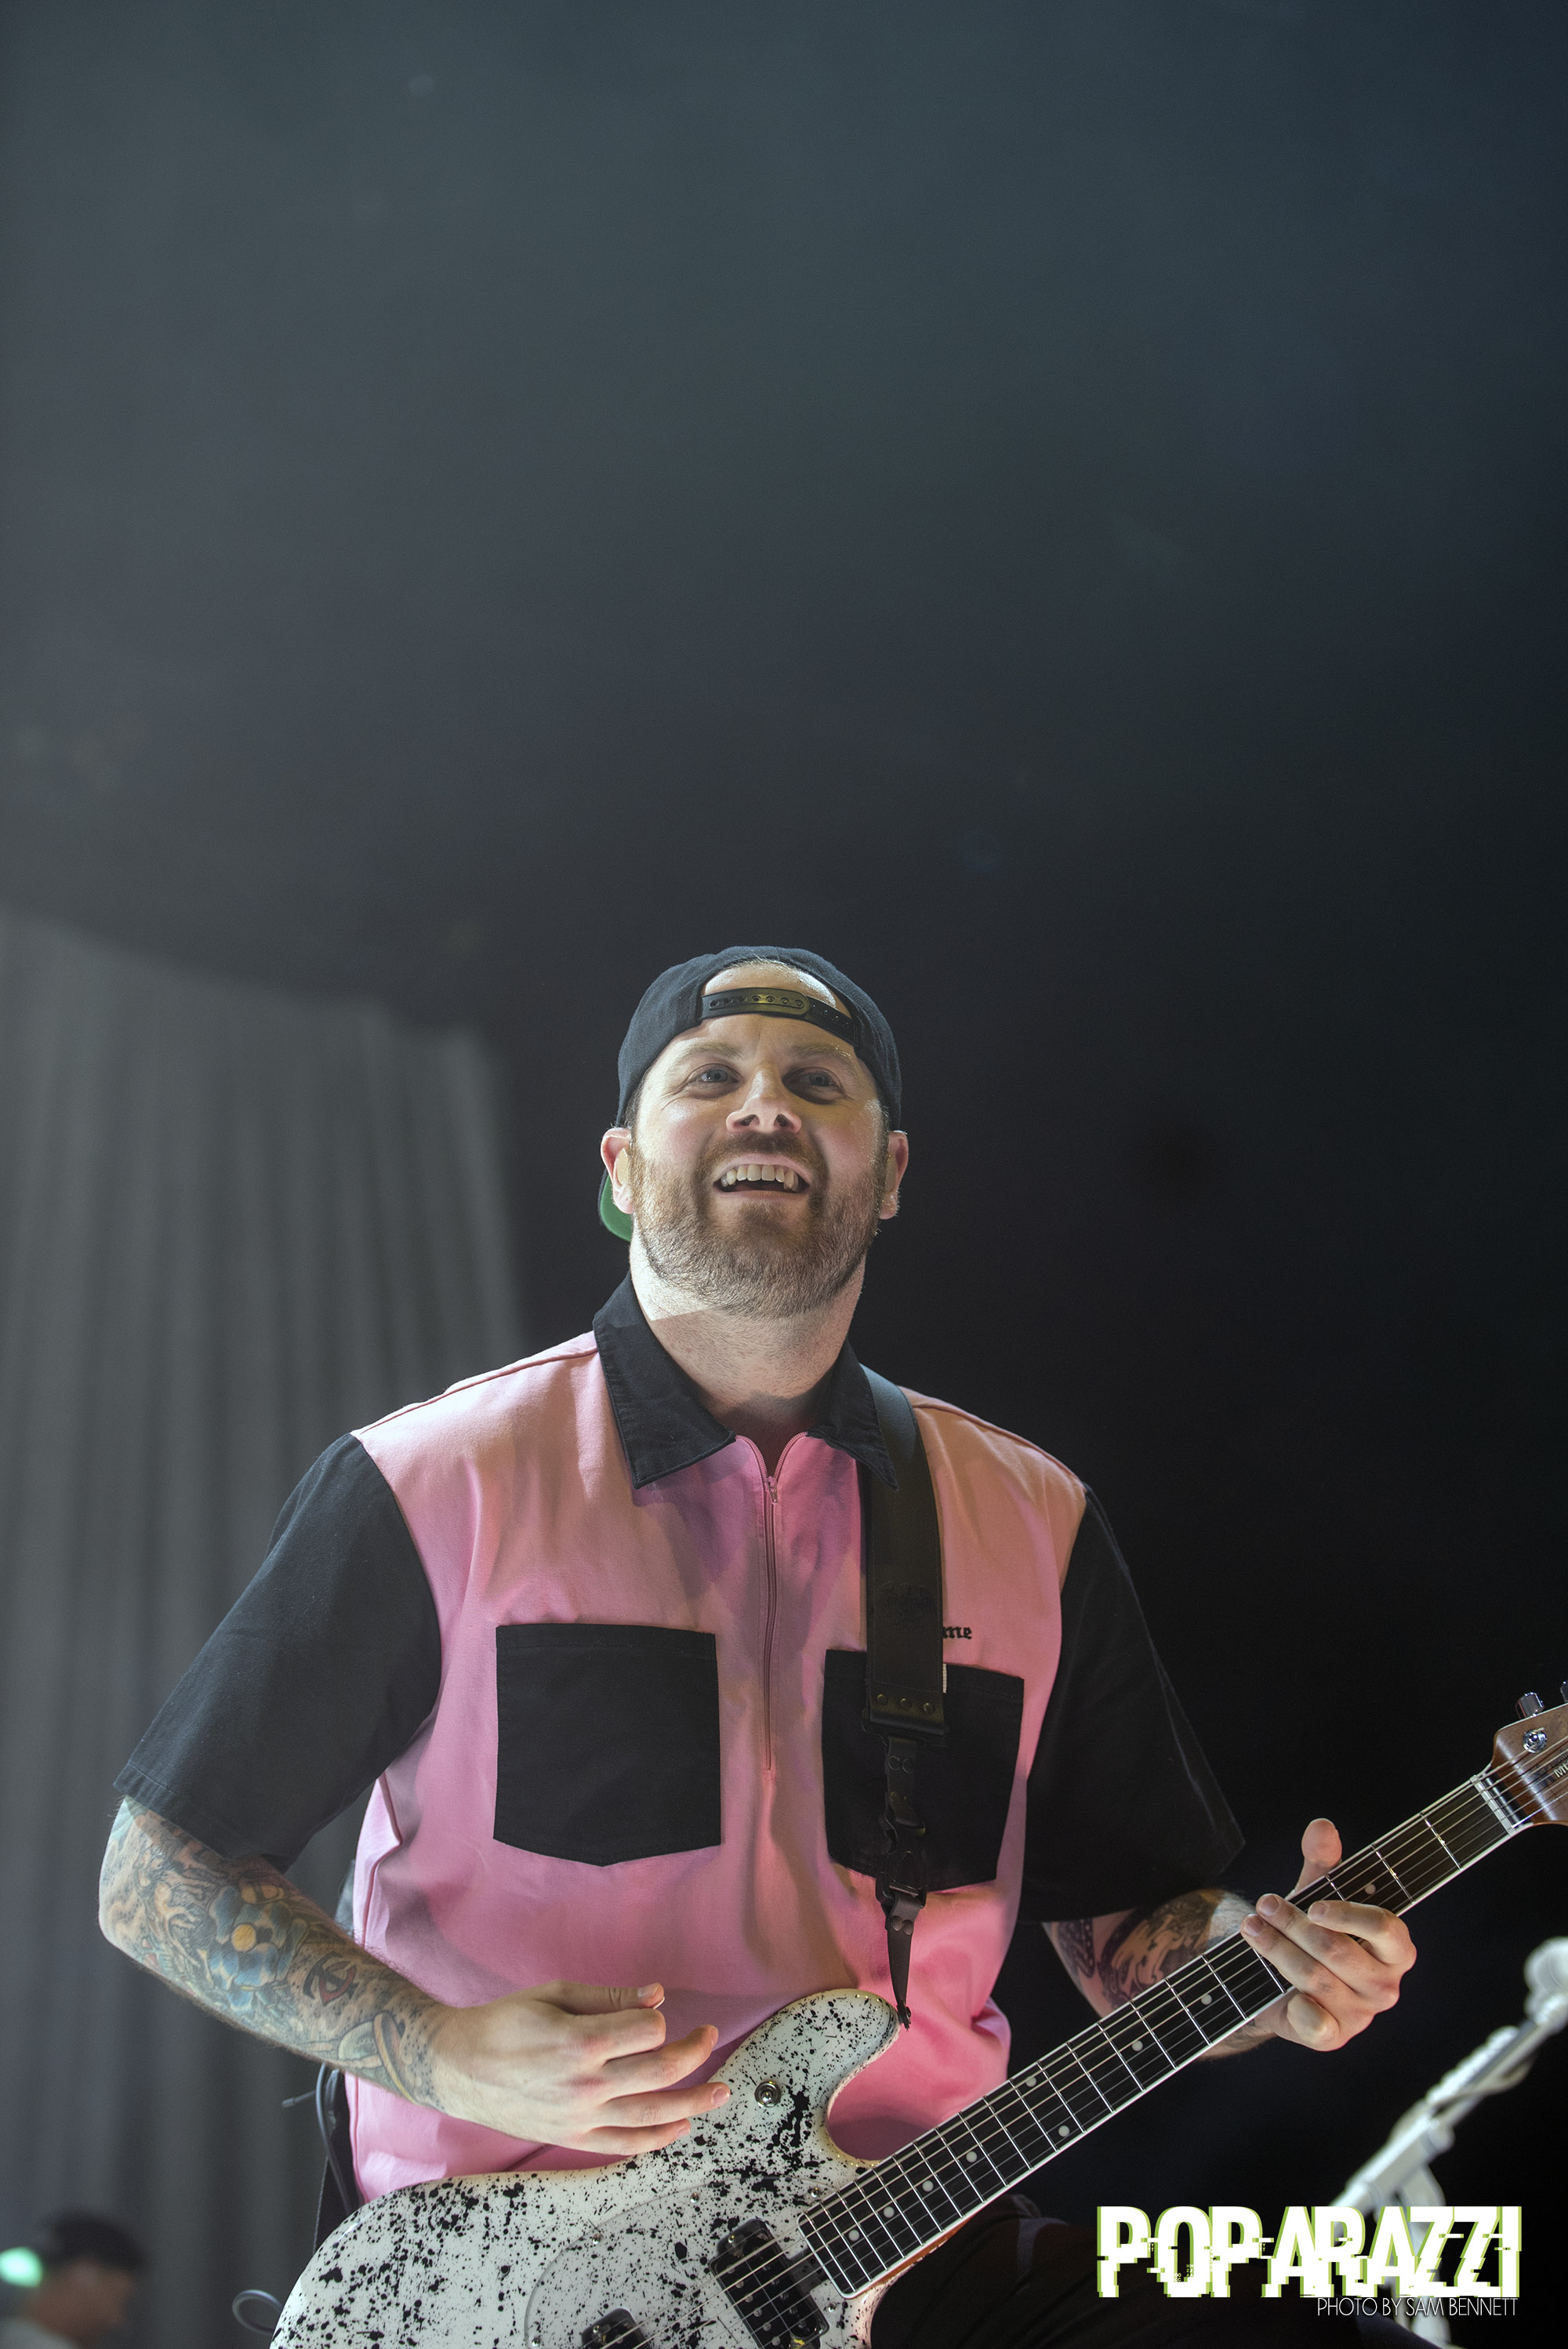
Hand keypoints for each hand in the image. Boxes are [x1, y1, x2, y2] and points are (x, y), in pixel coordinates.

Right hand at [427, 1979, 729, 2154]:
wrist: (459, 2068)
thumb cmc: (506, 2023)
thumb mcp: (554, 1994)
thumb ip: (609, 1997)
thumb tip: (659, 1996)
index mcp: (580, 2041)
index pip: (647, 2032)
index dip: (657, 2019)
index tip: (650, 2013)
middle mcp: (585, 2084)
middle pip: (660, 2072)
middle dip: (694, 2051)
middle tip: (708, 2036)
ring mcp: (580, 2117)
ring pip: (652, 2115)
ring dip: (694, 2102)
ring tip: (722, 2092)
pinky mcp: (572, 2139)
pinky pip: (624, 2145)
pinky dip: (658, 2139)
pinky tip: (681, 2126)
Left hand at [1239, 1818, 1414, 2051]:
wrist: (1282, 1977)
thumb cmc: (1312, 1931)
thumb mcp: (1315, 1894)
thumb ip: (1322, 1864)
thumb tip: (1322, 1826)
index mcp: (1395, 1949)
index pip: (1386, 1929)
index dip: (1350, 1916)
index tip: (1313, 1905)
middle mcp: (1385, 1985)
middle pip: (1338, 1952)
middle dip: (1294, 1925)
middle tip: (1264, 1904)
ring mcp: (1361, 2015)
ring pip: (1315, 1979)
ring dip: (1277, 1950)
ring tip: (1251, 1927)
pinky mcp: (1332, 2036)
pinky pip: (1317, 2026)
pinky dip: (1297, 2008)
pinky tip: (1280, 1991)